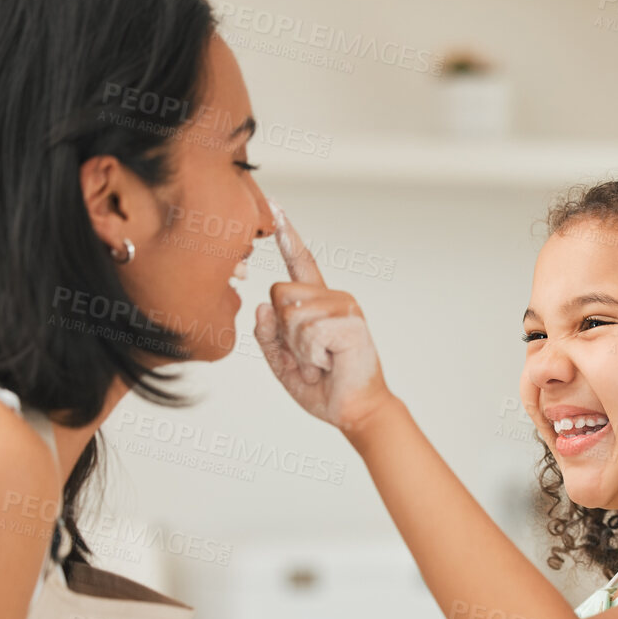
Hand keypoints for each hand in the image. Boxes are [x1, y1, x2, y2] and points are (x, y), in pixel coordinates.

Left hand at [254, 202, 392, 431]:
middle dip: (284, 332)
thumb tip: (262, 306)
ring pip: (291, 315)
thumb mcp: (283, 362)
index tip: (276, 207)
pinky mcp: (351, 321)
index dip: (289, 234)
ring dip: (299, 349)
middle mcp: (334, 298)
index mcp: (318, 304)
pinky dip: (311, 356)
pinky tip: (330, 363)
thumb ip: (267, 335)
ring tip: (322, 362)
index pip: (301, 263)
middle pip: (280, 294)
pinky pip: (308, 332)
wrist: (355, 411)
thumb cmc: (325, 387)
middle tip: (311, 357)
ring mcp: (345, 307)